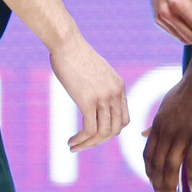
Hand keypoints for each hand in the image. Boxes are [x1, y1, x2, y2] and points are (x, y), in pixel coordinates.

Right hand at [49, 35, 128, 151]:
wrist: (67, 43)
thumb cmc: (75, 55)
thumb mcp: (95, 72)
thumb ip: (99, 86)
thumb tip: (92, 99)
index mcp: (119, 87)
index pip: (124, 118)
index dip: (110, 131)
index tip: (94, 135)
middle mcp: (115, 93)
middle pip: (115, 129)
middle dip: (99, 141)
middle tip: (83, 144)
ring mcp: (103, 97)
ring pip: (103, 133)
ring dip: (89, 144)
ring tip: (74, 147)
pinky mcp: (88, 101)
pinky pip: (90, 130)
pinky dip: (81, 140)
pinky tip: (71, 142)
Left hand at [143, 60, 191, 191]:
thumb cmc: (189, 89)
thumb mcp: (166, 105)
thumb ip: (156, 123)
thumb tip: (143, 133)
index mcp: (158, 125)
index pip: (148, 155)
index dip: (149, 173)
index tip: (154, 185)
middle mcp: (166, 131)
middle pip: (157, 164)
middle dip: (158, 185)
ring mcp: (182, 134)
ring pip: (171, 166)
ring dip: (170, 186)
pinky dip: (191, 177)